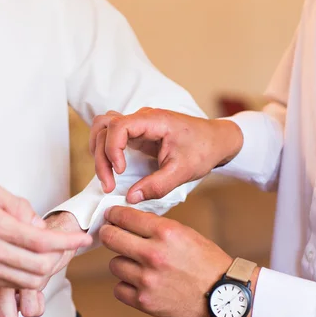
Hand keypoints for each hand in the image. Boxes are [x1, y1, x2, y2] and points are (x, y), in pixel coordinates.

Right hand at [0, 180, 91, 287]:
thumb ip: (18, 205)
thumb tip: (39, 224)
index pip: (41, 242)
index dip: (68, 242)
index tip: (83, 238)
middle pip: (40, 267)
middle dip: (63, 259)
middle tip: (71, 245)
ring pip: (29, 282)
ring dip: (48, 270)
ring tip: (56, 254)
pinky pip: (13, 284)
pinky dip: (30, 276)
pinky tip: (35, 261)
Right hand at [90, 108, 243, 202]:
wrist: (216, 140)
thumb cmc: (203, 150)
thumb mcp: (183, 171)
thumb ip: (157, 185)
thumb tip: (130, 198)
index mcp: (154, 120)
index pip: (118, 125)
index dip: (112, 149)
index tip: (120, 171)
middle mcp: (142, 118)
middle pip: (104, 127)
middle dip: (101, 156)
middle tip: (109, 185)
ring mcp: (137, 125)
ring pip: (102, 129)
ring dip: (99, 152)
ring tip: (107, 178)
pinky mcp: (136, 134)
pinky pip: (110, 136)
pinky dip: (104, 151)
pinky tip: (111, 170)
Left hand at [99, 206, 257, 316]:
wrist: (222, 293)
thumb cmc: (205, 261)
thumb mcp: (184, 233)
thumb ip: (155, 226)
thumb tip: (127, 219)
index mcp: (165, 233)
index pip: (124, 216)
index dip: (113, 214)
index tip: (111, 216)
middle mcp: (153, 254)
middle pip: (110, 238)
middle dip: (108, 233)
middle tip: (110, 234)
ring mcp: (147, 280)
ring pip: (114, 264)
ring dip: (123, 263)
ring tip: (138, 265)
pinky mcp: (145, 301)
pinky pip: (118, 289)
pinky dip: (127, 286)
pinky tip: (140, 283)